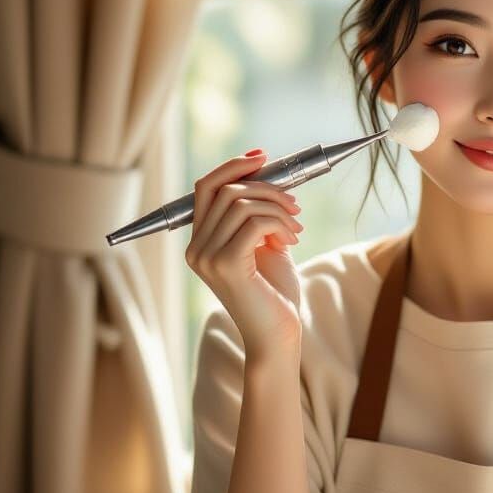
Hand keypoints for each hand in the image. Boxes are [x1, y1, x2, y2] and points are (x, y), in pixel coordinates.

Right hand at [185, 150, 303, 356]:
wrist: (278, 335)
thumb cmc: (275, 294)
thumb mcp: (267, 246)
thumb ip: (259, 216)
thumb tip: (266, 179)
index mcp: (201, 242)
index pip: (206, 187)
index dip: (234, 167)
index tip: (263, 158)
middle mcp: (196, 249)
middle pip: (225, 190)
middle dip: (267, 188)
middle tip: (295, 205)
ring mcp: (207, 257)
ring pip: (242, 203)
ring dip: (278, 208)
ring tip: (297, 228)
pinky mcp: (225, 264)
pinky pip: (255, 222)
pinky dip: (280, 223)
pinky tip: (292, 240)